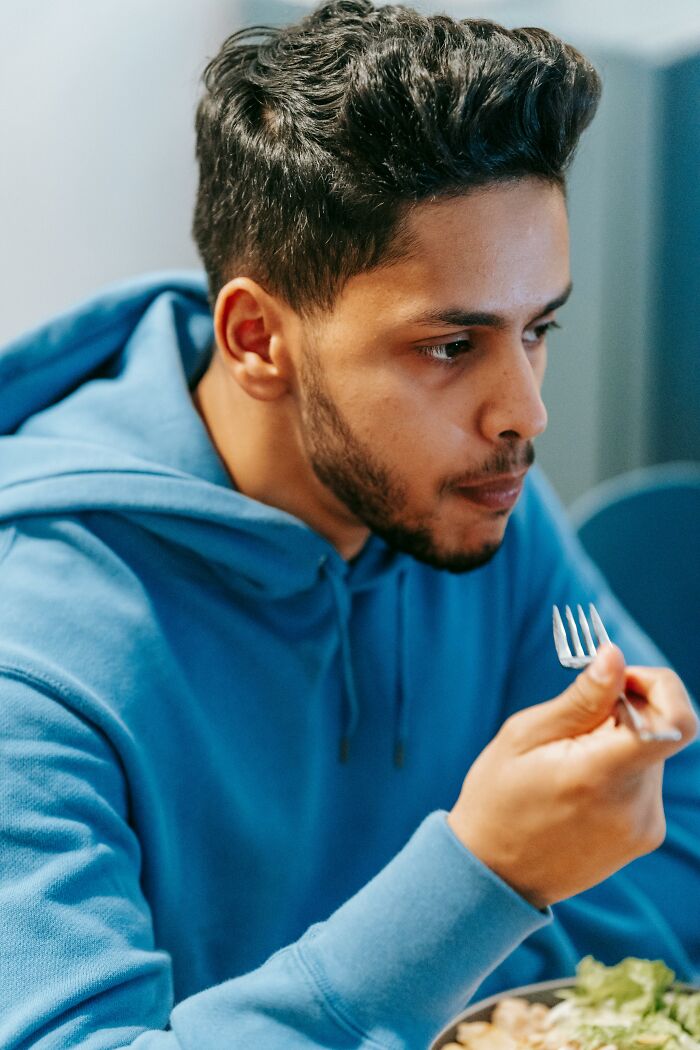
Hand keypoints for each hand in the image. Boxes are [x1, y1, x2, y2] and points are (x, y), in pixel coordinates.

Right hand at [447, 645, 697, 908]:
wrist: (494, 874)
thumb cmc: (498, 798)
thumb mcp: (524, 736)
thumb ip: (580, 699)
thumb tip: (615, 656)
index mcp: (601, 775)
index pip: (676, 722)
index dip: (659, 687)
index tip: (620, 679)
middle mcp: (635, 805)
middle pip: (659, 730)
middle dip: (625, 710)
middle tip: (576, 717)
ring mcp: (644, 827)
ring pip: (651, 754)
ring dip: (620, 740)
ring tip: (569, 758)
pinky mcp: (645, 837)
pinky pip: (645, 781)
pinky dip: (620, 767)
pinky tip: (579, 783)